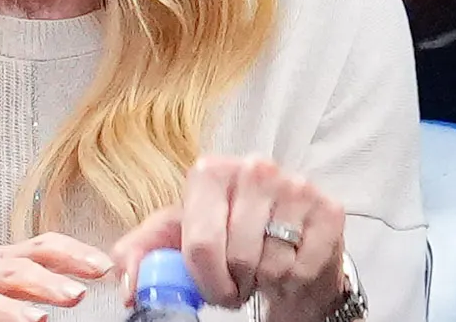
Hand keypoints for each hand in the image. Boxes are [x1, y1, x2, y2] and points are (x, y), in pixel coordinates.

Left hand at [115, 156, 348, 321]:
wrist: (288, 248)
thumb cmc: (229, 239)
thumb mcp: (178, 240)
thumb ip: (142, 254)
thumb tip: (126, 284)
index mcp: (209, 171)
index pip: (199, 242)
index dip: (205, 279)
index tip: (212, 287)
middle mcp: (253, 168)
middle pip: (237, 256)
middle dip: (235, 282)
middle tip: (240, 278)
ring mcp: (295, 186)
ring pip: (271, 264)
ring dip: (265, 280)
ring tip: (263, 267)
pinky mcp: (329, 211)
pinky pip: (304, 268)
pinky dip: (294, 279)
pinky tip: (290, 263)